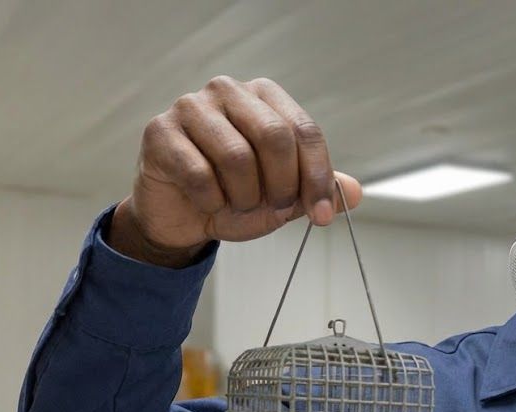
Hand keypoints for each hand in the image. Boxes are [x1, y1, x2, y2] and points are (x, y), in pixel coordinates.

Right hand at [109, 76, 361, 266]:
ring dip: (245, 196)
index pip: (304, 130)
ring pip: (237, 156)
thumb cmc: (236, 196)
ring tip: (239, 204)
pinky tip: (208, 202)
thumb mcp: (286, 198)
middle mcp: (228, 91)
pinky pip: (199, 173)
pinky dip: (212, 201)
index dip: (318, 177)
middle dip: (283, 185)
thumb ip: (320, 191)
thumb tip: (355, 193)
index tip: (321, 215)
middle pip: (275, 136)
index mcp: (265, 97)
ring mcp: (191, 106)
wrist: (184, 216)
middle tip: (277, 209)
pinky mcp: (160, 131)